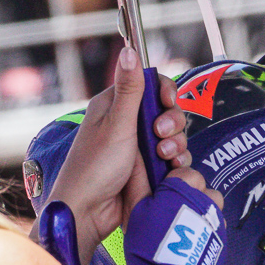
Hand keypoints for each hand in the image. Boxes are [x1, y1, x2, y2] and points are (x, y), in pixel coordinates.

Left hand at [46, 47, 190, 264]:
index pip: (151, 85)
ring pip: (174, 135)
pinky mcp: (148, 167)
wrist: (88, 213)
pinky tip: (169, 169)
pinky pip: (173, 157)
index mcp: (115, 105)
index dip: (166, 92)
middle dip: (172, 122)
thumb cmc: (94, 167)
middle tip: (161, 136)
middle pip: (167, 110)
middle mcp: (127, 123)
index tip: (169, 102)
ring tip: (164, 158)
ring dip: (175, 144)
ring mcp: (138, 146)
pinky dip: (175, 161)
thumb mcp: (116, 125)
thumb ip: (129, 89)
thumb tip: (129, 50)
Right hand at [124, 169, 226, 264]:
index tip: (161, 197)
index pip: (183, 171)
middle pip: (199, 186)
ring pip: (209, 203)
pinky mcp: (222, 234)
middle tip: (168, 216)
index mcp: (182, 187)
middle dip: (186, 196)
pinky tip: (189, 241)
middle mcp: (204, 197)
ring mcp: (216, 216)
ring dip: (198, 210)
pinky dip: (204, 227)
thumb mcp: (135, 214)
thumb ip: (137, 184)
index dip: (171, 183)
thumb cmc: (149, 249)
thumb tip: (136, 160)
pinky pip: (214, 222)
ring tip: (180, 229)